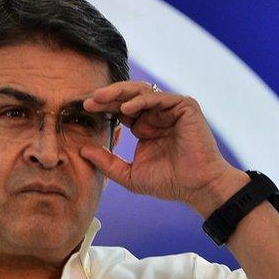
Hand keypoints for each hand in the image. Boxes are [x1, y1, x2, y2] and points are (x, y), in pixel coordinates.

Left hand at [81, 81, 246, 216]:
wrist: (197, 187)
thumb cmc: (169, 183)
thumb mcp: (129, 175)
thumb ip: (107, 163)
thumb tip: (82, 151)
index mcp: (145, 127)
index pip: (120, 110)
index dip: (103, 108)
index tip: (84, 110)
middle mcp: (157, 115)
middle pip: (128, 97)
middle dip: (107, 96)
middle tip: (89, 100)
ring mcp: (171, 109)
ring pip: (142, 92)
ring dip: (120, 93)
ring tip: (101, 99)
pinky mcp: (185, 107)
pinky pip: (160, 97)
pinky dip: (142, 101)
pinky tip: (126, 110)